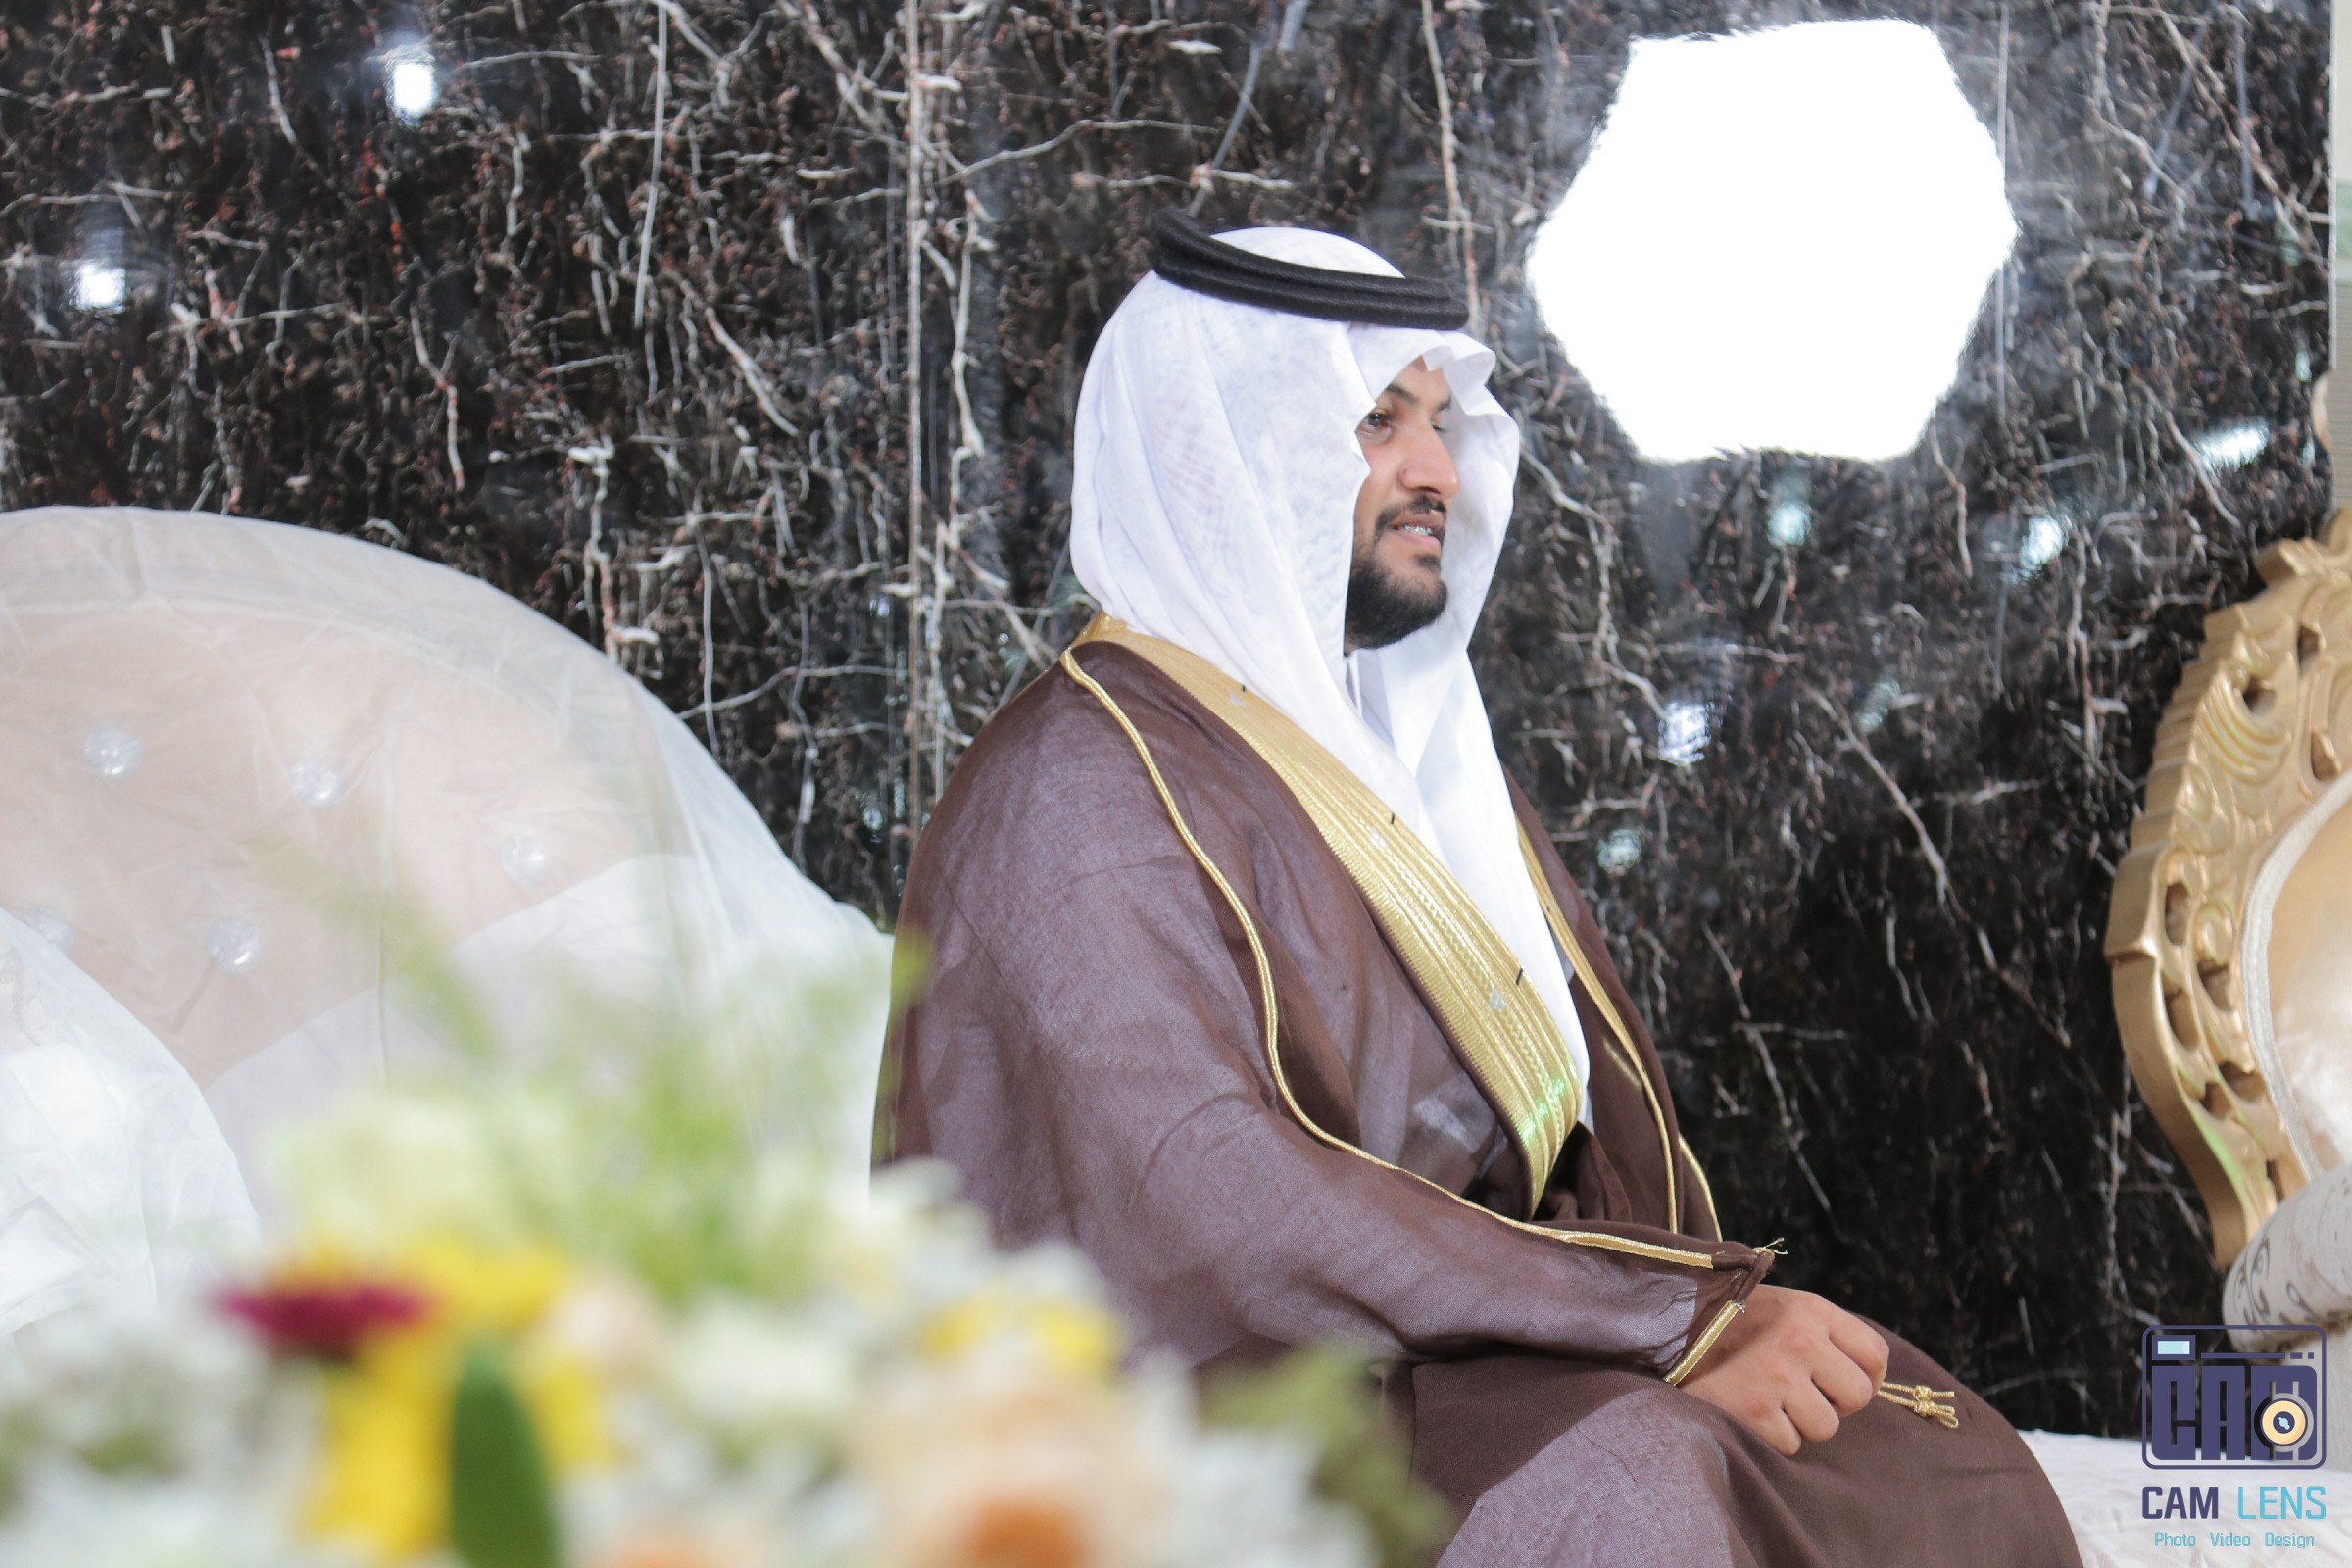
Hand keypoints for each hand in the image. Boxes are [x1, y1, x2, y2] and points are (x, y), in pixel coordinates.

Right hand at [1677, 1285, 1890, 1456]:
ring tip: (1766, 1396)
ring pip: (1825, 1426)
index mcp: (1811, 1309)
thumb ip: (1822, 1332)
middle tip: (1800, 1392)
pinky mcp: (1756, 1411)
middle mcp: (1800, 1340)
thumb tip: (1867, 1376)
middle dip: (1834, 1403)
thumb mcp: (1780, 1307)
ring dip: (1799, 1421)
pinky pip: (1790, 1443)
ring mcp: (1778, 1377)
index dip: (1865, 1375)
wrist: (1664, 1329)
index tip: (1841, 1381)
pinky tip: (1746, 1408)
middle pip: (1858, 1395)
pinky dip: (1770, 1434)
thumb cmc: (1729, 1322)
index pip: (1875, 1354)